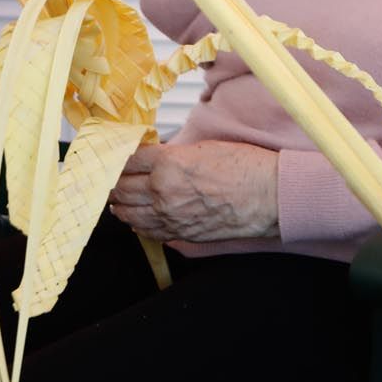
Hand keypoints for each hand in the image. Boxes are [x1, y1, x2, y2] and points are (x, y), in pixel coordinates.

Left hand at [108, 140, 278, 242]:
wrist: (269, 197)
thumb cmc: (246, 168)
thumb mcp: (204, 147)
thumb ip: (173, 155)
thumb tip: (155, 158)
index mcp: (168, 164)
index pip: (127, 160)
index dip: (119, 157)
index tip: (116, 155)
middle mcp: (163, 192)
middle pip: (120, 188)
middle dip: (114, 182)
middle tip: (111, 177)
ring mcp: (169, 217)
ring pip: (127, 214)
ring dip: (120, 204)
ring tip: (118, 198)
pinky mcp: (180, 234)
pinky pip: (146, 231)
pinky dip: (137, 223)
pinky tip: (138, 218)